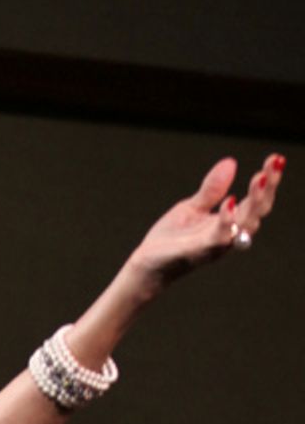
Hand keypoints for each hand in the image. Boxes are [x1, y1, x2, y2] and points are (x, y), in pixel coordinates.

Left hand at [125, 153, 284, 295]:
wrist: (147, 265)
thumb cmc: (172, 239)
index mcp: (229, 224)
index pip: (256, 202)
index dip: (269, 181)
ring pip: (245, 225)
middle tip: (274, 164)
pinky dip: (226, 220)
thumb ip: (212, 189)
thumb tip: (231, 162)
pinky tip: (230, 202)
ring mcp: (215, 245)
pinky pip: (218, 238)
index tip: (276, 159)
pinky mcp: (197, 251)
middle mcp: (228, 236)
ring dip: (254, 202)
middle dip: (268, 188)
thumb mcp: (192, 207)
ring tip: (259, 179)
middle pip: (257, 212)